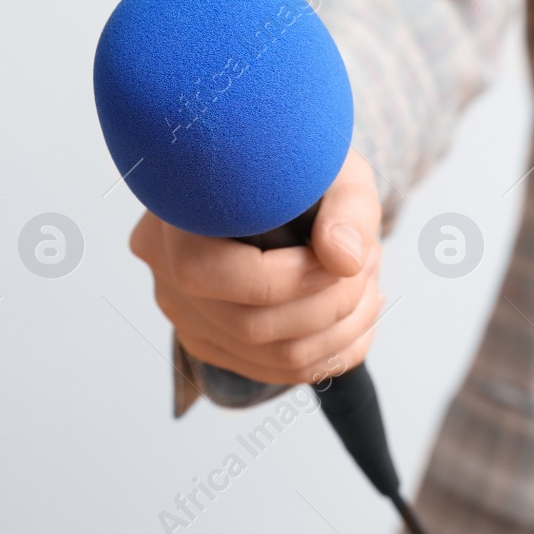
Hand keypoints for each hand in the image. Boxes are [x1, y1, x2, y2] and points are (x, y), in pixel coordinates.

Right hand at [129, 148, 383, 385]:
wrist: (277, 174)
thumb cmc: (297, 163)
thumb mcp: (330, 165)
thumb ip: (345, 208)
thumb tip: (345, 259)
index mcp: (172, 215)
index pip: (213, 274)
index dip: (290, 278)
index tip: (342, 257)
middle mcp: (163, 269)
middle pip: (249, 326)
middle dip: (329, 306)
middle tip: (369, 265)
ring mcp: (183, 312)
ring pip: (271, 357)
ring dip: (341, 330)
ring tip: (368, 282)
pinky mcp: (211, 340)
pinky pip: (276, 370)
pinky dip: (331, 351)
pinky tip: (355, 312)